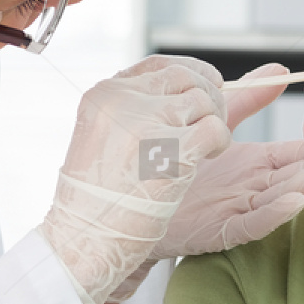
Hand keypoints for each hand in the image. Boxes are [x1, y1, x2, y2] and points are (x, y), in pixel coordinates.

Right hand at [40, 55, 230, 303]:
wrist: (84, 238)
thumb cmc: (97, 199)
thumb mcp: (106, 139)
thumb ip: (142, 109)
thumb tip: (192, 85)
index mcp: (104, 95)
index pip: (159, 65)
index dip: (189, 74)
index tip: (203, 87)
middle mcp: (124, 101)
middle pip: (186, 78)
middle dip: (209, 97)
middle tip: (210, 122)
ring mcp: (148, 123)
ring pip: (204, 101)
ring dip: (214, 124)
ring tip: (202, 150)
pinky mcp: (172, 150)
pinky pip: (215, 128)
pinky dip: (219, 142)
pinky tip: (206, 158)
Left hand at [106, 64, 303, 303]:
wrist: (131, 204)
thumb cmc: (175, 167)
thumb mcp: (216, 127)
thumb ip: (247, 100)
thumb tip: (281, 71)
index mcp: (259, 165)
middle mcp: (255, 188)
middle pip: (303, 177)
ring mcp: (240, 210)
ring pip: (284, 198)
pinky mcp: (219, 229)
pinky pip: (252, 224)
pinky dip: (273, 215)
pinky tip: (293, 202)